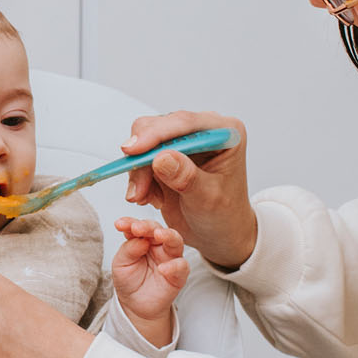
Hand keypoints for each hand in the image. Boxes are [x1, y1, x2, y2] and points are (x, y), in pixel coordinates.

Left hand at [112, 217, 187, 346]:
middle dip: (148, 226)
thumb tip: (140, 238)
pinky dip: (173, 266)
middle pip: (158, 229)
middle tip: (137, 227)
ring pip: (175, 241)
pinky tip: (162, 268)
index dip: (130, 223)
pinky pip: (181, 266)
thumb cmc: (128, 281)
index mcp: (143, 239)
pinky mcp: (179, 274)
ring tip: (158, 235)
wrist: (135, 305)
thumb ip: (129, 249)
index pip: (139, 227)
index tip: (119, 224)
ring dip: (168, 235)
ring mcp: (170, 258)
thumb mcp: (121, 264)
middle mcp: (158, 245)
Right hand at [124, 111, 256, 269]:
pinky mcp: (165, 154)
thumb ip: (187, 177)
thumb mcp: (208, 199)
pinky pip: (140, 158)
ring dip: (138, 172)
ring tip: (143, 198)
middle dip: (142, 157)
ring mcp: (182, 142)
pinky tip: (149, 197)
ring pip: (144, 142)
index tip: (133, 151)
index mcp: (225, 132)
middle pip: (160, 126)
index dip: (156, 134)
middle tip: (137, 188)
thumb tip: (161, 157)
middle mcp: (203, 131)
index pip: (185, 123)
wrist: (218, 234)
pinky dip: (138, 178)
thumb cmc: (224, 216)